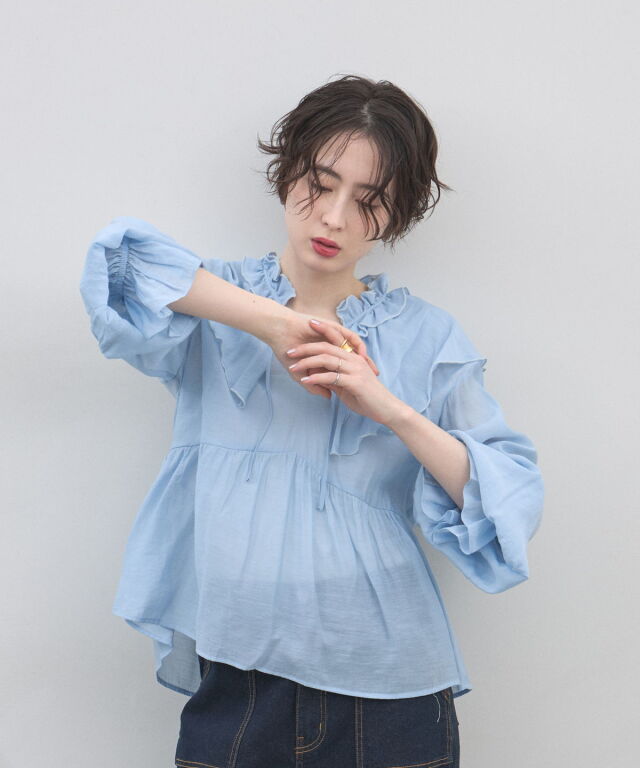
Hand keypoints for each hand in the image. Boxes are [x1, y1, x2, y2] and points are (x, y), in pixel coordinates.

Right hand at [269, 311, 379, 399]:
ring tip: (370, 368)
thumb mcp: (301, 374)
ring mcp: (333, 336)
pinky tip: (361, 354)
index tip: (362, 387)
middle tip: (374, 378)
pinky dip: (356, 345)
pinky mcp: (332, 328)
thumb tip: (329, 397)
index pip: (344, 365)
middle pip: (353, 356)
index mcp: (325, 354)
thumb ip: (315, 385)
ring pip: (354, 347)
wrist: (280, 332)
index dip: (353, 375)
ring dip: (364, 357)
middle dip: (364, 367)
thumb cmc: (287, 352)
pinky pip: (349, 336)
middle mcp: (331, 345)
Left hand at [286, 319, 407, 424]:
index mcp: (354, 357)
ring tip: (293, 367)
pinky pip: (331, 377)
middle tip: (290, 351)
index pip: (335, 338)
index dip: (321, 330)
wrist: (387, 409)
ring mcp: (355, 369)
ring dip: (307, 362)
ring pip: (326, 359)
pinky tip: (305, 381)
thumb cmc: (367, 398)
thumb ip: (332, 378)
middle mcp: (355, 359)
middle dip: (306, 348)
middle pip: (326, 347)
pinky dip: (316, 378)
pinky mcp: (354, 381)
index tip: (305, 326)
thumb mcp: (346, 386)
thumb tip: (315, 376)